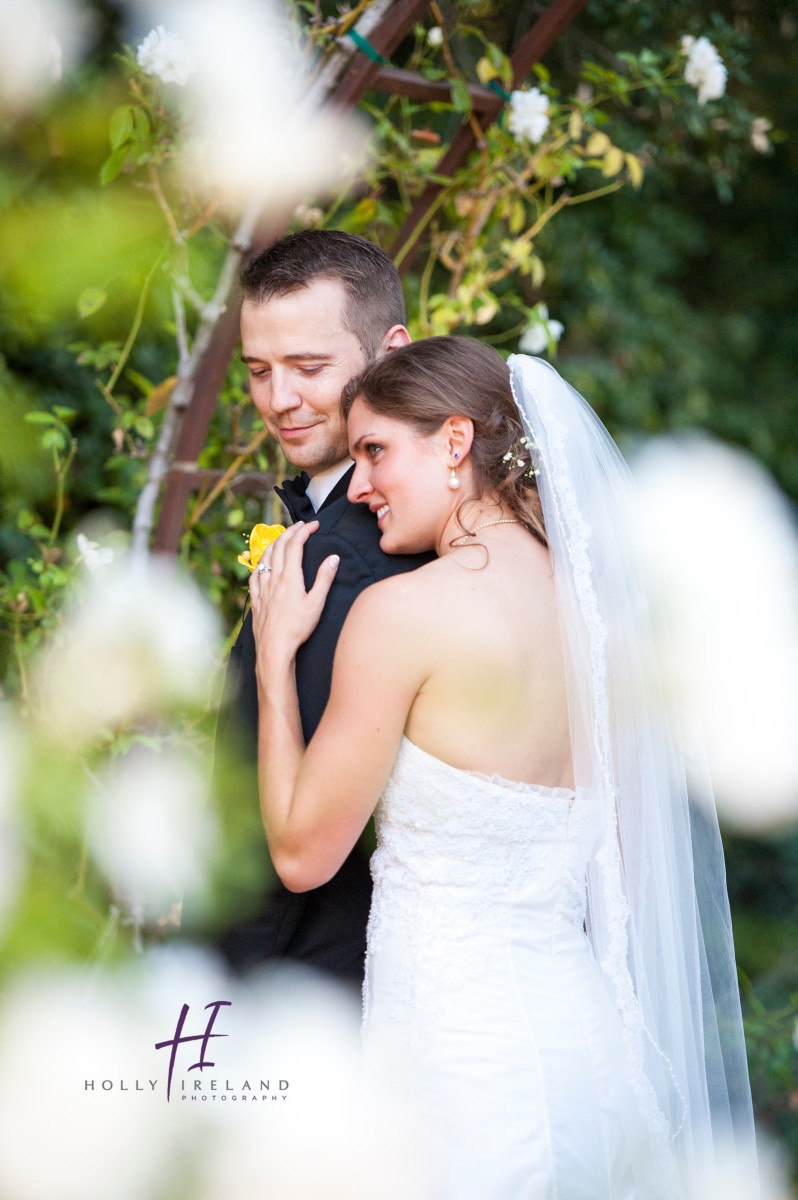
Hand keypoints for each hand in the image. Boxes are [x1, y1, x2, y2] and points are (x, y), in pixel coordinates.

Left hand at [249, 520, 339, 663]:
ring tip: (283, 538)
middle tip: (300, 526)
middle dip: (290, 532)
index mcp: (290, 577)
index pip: (295, 545)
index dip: (304, 531)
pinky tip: (262, 563)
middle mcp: (273, 578)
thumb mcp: (317, 603)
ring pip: (265, 557)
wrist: (275, 647)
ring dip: (275, 543)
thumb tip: (333, 558)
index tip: (314, 525)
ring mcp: (262, 587)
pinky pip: (255, 574)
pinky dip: (260, 562)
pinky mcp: (255, 598)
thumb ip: (324, 579)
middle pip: (279, 546)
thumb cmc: (297, 628)